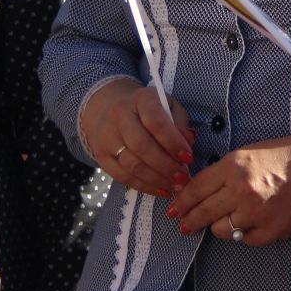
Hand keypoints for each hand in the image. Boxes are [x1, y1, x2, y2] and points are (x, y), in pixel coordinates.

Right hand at [81, 78, 191, 196]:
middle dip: (166, 165)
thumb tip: (188, 142)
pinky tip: (161, 190)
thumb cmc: (146, 108)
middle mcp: (120, 117)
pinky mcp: (101, 156)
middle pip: (141, 146)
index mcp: (141, 100)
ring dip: (156, 179)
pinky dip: (144, 186)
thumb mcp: (167, 105)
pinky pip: (122, 176)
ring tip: (175, 186)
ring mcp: (108, 137)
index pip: (155, 122)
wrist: (107, 107)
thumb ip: (180, 122)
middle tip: (183, 177)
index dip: (173, 142)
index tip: (189, 157)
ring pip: (131, 164)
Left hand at [171, 135, 290, 243]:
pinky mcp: (271, 231)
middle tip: (184, 226)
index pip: (196, 189)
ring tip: (222, 222)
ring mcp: (256, 214)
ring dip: (218, 227)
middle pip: (203, 212)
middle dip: (190, 221)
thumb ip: (224, 172)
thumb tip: (200, 191)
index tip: (174, 209)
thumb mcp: (248, 154)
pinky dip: (244, 234)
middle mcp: (241, 191)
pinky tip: (249, 224)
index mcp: (233, 166)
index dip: (182, 201)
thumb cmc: (285, 155)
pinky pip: (245, 240)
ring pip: (221, 230)